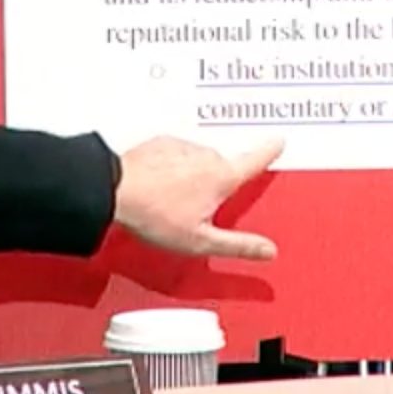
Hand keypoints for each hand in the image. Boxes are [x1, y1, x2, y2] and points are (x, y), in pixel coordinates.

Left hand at [112, 135, 283, 258]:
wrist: (115, 192)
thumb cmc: (155, 215)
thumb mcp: (202, 241)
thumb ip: (239, 245)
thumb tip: (267, 251)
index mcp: (221, 178)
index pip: (255, 161)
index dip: (269, 151)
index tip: (278, 142)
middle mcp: (205, 156)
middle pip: (221, 168)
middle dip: (215, 184)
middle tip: (198, 208)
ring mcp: (182, 147)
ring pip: (197, 161)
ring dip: (191, 177)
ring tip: (172, 201)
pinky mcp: (161, 143)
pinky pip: (175, 155)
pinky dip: (171, 168)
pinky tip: (158, 187)